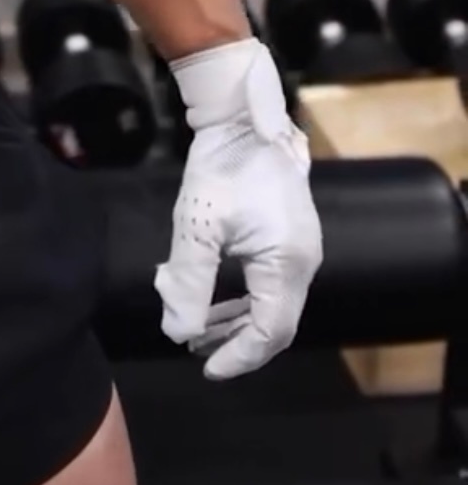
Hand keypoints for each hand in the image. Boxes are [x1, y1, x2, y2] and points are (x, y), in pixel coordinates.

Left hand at [154, 38, 322, 379]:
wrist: (242, 116)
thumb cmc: (220, 166)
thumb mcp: (197, 227)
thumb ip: (189, 284)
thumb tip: (178, 332)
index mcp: (287, 263)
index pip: (269, 332)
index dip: (238, 356)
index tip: (205, 369)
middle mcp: (304, 261)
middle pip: (275, 323)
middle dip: (234, 341)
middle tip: (195, 350)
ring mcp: (302, 247)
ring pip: (272, 303)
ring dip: (235, 320)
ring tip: (196, 329)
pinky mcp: (291, 235)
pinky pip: (272, 281)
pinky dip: (244, 296)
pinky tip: (214, 297)